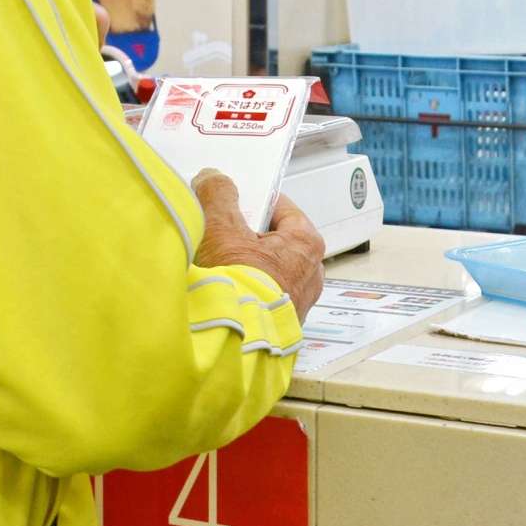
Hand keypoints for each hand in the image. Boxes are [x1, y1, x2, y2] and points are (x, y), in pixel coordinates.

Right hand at [192, 171, 326, 321]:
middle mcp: (312, 273)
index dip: (255, 202)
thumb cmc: (238, 286)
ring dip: (246, 266)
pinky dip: (248, 290)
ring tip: (218, 266)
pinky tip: (224, 291)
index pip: (283, 208)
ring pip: (271, 270)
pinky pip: (266, 296)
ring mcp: (300, 302)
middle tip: (220, 233)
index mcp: (307, 243)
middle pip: (276, 240)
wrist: (233, 345)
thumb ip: (218, 195)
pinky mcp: (284, 325)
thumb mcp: (220, 228)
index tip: (234, 200)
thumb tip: (213, 179)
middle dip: (248, 236)